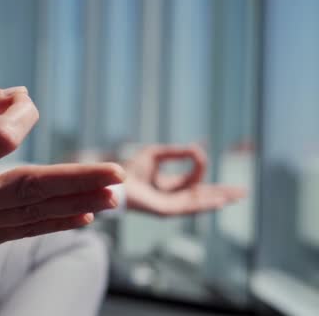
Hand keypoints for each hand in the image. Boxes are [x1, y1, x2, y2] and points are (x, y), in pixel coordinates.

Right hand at [0, 84, 124, 246]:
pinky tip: (87, 215)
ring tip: (115, 194)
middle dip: (75, 180)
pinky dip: (58, 222)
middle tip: (116, 174)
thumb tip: (20, 96)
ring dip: (77, 202)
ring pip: (34, 213)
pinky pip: (27, 230)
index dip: (20, 116)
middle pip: (28, 188)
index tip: (24, 103)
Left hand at [123, 144, 245, 215]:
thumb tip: (198, 148)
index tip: (197, 152)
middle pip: (204, 196)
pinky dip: (205, 204)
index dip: (199, 165)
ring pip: (200, 203)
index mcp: (170, 185)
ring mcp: (171, 205)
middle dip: (223, 193)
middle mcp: (173, 197)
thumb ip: (178, 152)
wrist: (116, 180)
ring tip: (237, 197)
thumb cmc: (131, 168)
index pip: (194, 180)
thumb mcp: (157, 154)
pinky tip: (219, 202)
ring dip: (219, 199)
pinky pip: (189, 207)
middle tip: (243, 192)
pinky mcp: (166, 210)